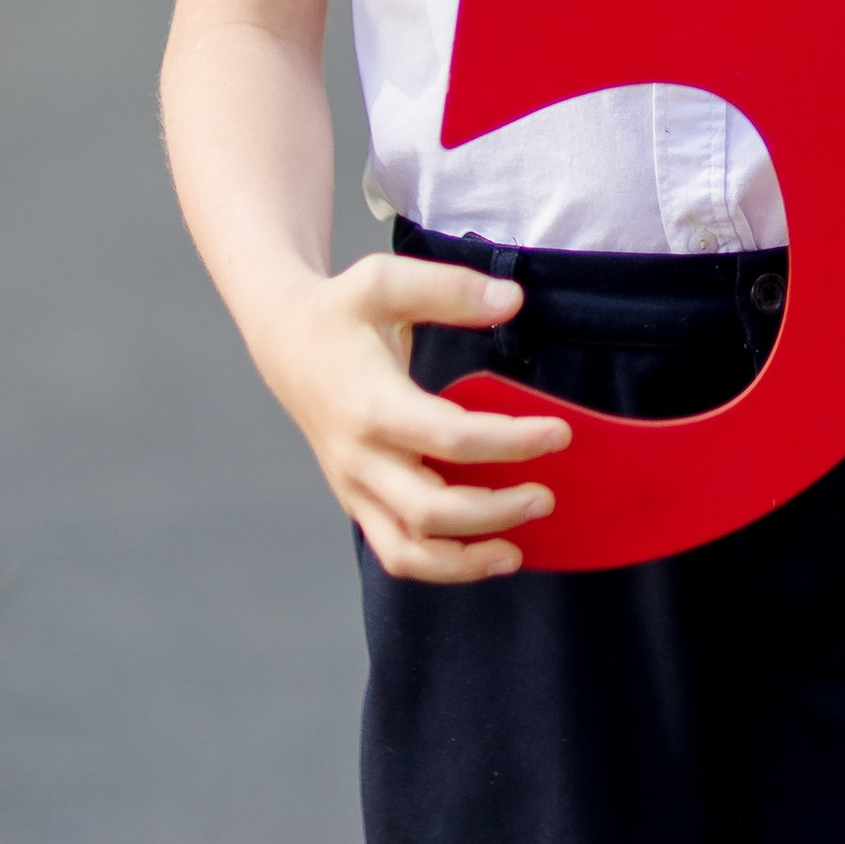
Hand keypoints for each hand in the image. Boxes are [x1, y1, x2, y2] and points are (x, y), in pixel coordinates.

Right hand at [252, 254, 570, 581]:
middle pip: (429, 511)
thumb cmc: (340, 311)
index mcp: (371, 404)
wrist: (285, 343)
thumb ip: (450, 289)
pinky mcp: (356, 500)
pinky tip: (484, 552)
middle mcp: (360, 457)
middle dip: (494, 512)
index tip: (559, 434)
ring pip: (406, 552)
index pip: (451, 437)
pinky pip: (395, 550)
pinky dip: (439, 564)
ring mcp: (354, 486)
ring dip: (464, 562)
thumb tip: (511, 300)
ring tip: (516, 550)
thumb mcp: (386, 279)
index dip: (510, 441)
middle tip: (547, 496)